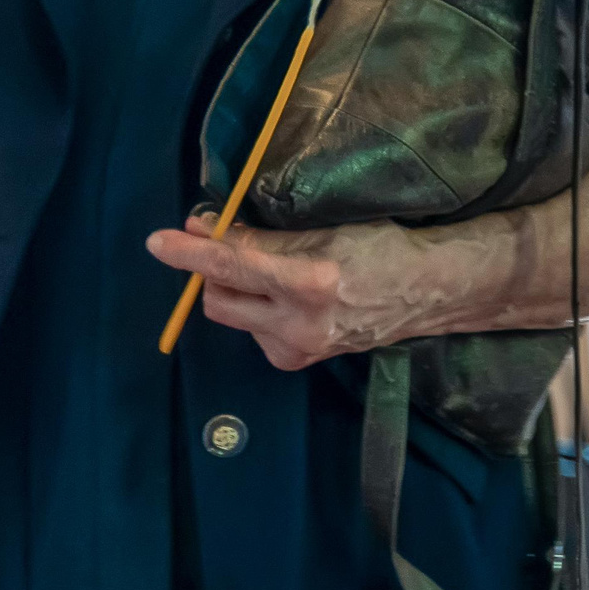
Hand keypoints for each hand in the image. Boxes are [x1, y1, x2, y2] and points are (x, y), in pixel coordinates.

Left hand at [147, 213, 454, 370]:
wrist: (430, 293)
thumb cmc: (383, 251)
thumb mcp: (325, 233)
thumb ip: (261, 238)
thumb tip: (204, 229)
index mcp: (309, 284)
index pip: (231, 266)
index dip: (190, 252)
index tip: (158, 242)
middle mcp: (300, 324)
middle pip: (218, 300)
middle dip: (212, 275)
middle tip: (227, 250)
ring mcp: (301, 348)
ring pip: (235, 318)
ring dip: (238, 294)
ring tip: (273, 280)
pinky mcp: (302, 360)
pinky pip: (257, 334)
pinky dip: (259, 314)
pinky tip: (289, 304)